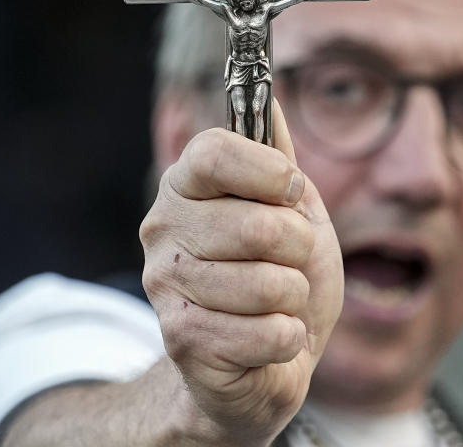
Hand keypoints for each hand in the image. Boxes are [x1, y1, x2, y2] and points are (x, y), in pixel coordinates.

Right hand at [140, 100, 342, 444]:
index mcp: (184, 185)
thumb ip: (278, 159)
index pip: (215, 151)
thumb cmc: (282, 278)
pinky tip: (270, 338)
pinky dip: (288, 338)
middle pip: (258, 225)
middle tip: (288, 264)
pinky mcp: (180, 340)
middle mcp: (163, 228)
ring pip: (269, 284)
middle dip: (299, 250)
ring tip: (276, 303)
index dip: (269, 172)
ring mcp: (165, 285)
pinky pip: (268, 332)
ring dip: (294, 298)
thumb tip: (270, 100)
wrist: (267, 362)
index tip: (290, 193)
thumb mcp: (292, 211)